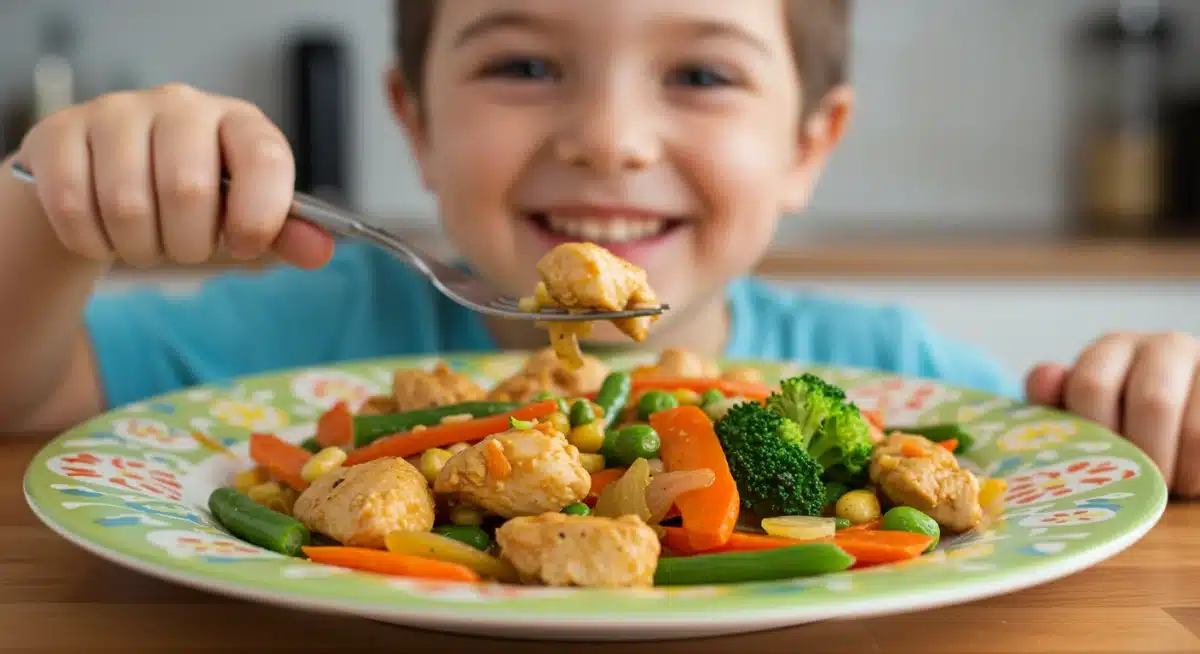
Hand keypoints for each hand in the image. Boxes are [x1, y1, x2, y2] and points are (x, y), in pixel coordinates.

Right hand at [15, 84, 331, 267]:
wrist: (105, 177)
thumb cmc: (189, 198)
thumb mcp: (242, 213)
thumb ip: (283, 233)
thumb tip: (321, 251)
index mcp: (238, 121)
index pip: (264, 157)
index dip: (259, 214)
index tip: (244, 244)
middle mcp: (180, 106)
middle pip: (188, 187)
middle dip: (188, 242)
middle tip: (183, 247)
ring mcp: (116, 113)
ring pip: (127, 204)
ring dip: (140, 247)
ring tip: (147, 241)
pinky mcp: (61, 134)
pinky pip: (74, 206)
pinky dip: (93, 241)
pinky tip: (105, 235)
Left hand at [1026, 332, 1199, 497]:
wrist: (1181, 419)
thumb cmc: (1121, 422)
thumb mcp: (1083, 411)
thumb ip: (1055, 399)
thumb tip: (1046, 379)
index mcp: (1113, 348)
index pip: (1091, 384)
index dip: (1094, 434)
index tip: (1096, 464)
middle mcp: (1163, 346)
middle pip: (1153, 402)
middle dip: (1142, 455)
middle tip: (1134, 484)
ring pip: (1193, 427)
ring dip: (1175, 468)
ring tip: (1164, 485)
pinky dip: (1198, 469)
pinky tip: (1189, 477)